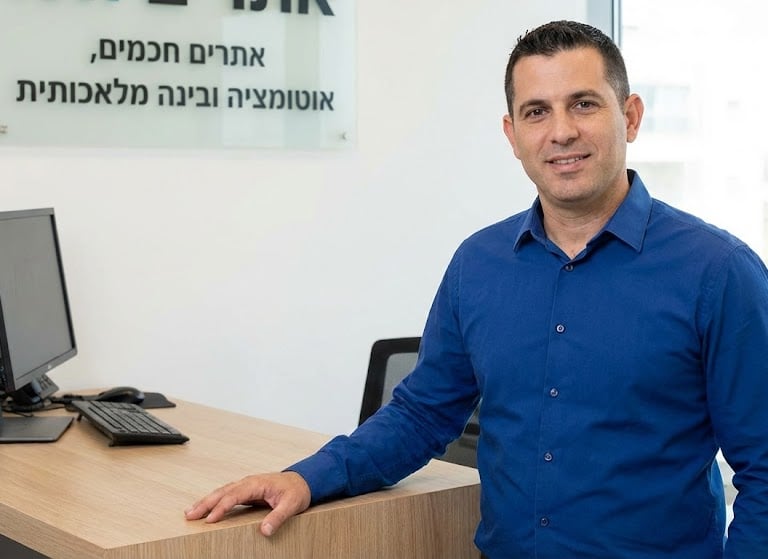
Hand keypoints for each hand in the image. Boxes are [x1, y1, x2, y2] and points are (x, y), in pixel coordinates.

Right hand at [184, 471, 310, 535]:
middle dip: (205, 503)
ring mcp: (247, 485)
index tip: (210, 519)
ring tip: (190, 512)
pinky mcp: (247, 491)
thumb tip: (265, 530)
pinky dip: (215, 501)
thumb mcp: (291, 505)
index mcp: (257, 483)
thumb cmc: (297, 491)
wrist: (303, 480)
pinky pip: (227, 495)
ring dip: (206, 501)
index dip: (221, 507)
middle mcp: (249, 482)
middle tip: (189, 515)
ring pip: (222, 492)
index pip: (234, 495)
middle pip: (223, 492)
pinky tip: (206, 509)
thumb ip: (278, 517)